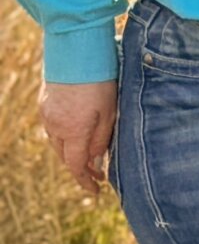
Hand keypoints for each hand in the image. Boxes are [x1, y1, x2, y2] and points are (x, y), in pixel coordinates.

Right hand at [40, 80, 117, 195]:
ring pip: (57, 142)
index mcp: (73, 131)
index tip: (96, 190)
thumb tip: (96, 163)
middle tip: (98, 173)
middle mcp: (55, 126)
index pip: (76, 165)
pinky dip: (64, 135)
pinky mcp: (44, 103)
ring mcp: (46, 114)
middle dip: (80, 167)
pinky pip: (53, 127)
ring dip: (71, 151)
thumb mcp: (109, 112)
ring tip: (89, 154)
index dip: (85, 180)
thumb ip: (101, 139)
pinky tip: (76, 132)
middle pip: (65, 156)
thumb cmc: (100, 81)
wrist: (75, 52)